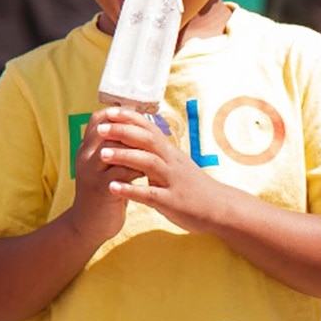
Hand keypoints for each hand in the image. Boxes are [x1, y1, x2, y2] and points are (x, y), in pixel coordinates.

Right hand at [70, 107, 144, 244]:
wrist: (88, 225)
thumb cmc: (101, 193)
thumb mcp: (100, 167)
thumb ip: (111, 150)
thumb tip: (131, 130)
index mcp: (86, 149)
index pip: (98, 120)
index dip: (117, 114)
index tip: (137, 116)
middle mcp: (85, 156)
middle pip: (107, 131)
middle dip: (131, 131)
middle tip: (151, 134)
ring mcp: (92, 172)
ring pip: (115, 149)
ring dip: (136, 149)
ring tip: (152, 153)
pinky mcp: (102, 189)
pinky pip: (121, 172)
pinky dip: (137, 170)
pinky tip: (147, 173)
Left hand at [97, 107, 221, 233]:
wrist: (220, 209)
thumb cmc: (191, 184)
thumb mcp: (174, 162)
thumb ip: (155, 150)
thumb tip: (133, 133)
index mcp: (169, 151)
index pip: (148, 128)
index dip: (129, 118)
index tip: (108, 111)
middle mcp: (171, 161)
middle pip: (147, 140)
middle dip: (122, 132)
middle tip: (100, 129)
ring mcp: (172, 181)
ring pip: (148, 163)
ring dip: (124, 157)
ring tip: (101, 155)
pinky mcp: (173, 202)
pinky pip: (150, 194)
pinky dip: (131, 190)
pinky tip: (112, 188)